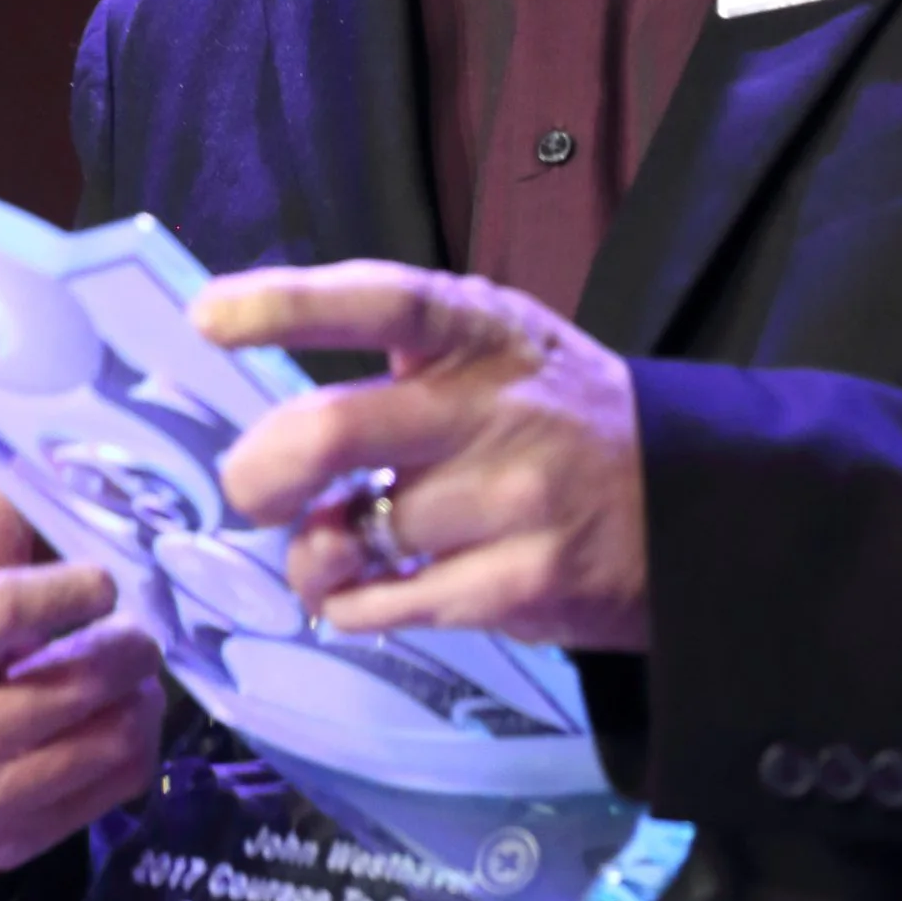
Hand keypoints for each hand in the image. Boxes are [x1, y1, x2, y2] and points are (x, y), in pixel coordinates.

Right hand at [0, 467, 164, 900]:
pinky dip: (140, 744)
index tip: (103, 580)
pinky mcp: (19, 845)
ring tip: (135, 673)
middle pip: (72, 685)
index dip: (68, 589)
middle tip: (137, 628)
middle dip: (127, 646)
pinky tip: (125, 718)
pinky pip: (116, 786)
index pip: (0, 613)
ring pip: (108, 740)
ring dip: (142, 697)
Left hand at [196, 265, 647, 651]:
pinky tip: (365, 588)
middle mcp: (496, 408)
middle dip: (261, 468)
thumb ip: (410, 355)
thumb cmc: (563, 419)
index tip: (207, 317)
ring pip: (352, 534)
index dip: (288, 304)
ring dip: (311, 552)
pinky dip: (351, 602)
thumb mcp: (504, 350)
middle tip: (245, 488)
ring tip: (327, 545)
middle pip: (336, 429)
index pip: (380, 297)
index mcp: (485, 332)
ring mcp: (510, 501)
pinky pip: (386, 603)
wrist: (694, 506)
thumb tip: (276, 401)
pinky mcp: (517, 586)